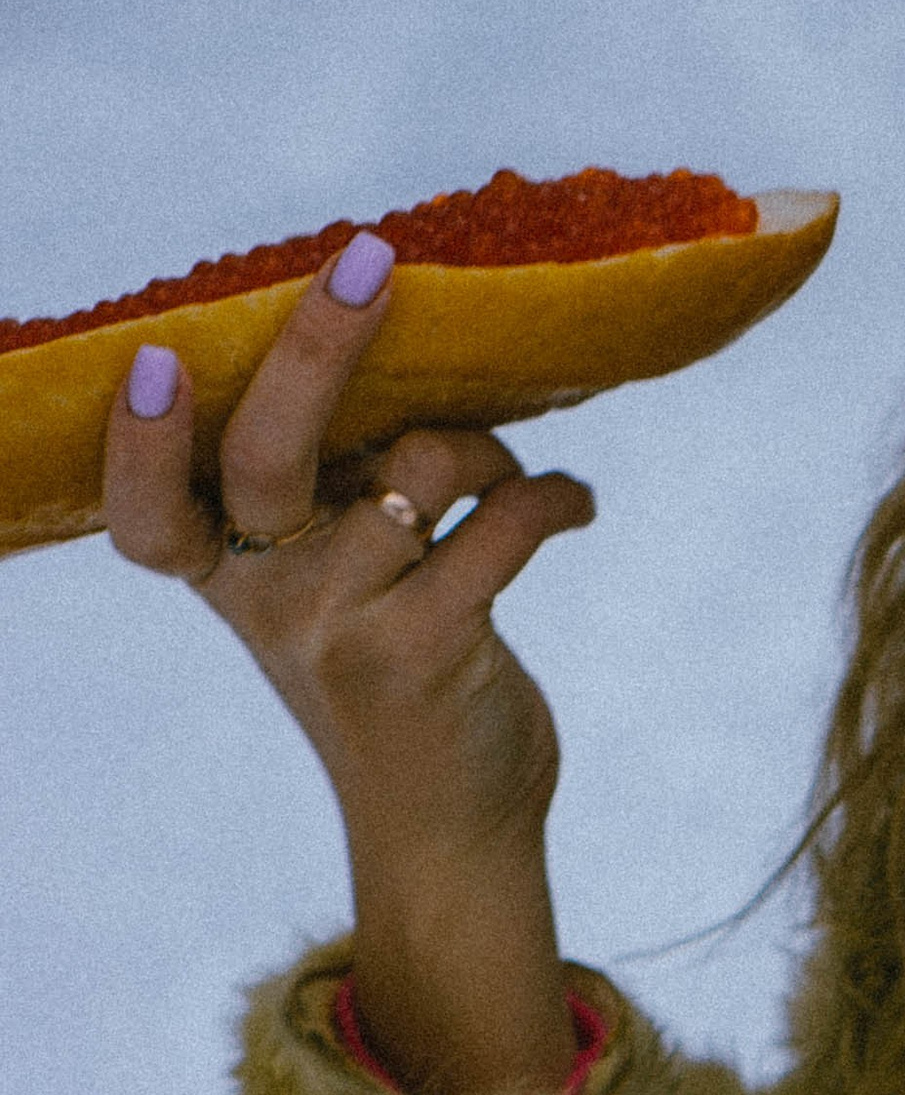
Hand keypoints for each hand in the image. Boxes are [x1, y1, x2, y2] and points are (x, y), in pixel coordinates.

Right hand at [104, 235, 595, 1094]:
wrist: (449, 832)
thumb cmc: (394, 680)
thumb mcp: (330, 599)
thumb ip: (327, 503)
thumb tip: (385, 349)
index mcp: (232, 581)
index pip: (149, 516)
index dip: (140, 444)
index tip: (155, 359)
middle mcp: (273, 602)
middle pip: (270, 453)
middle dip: (319, 347)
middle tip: (371, 261)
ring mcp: (346, 629)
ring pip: (420, 463)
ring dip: (489, 447)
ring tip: (514, 479)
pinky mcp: (431, 650)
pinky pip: (502, 520)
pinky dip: (555, 496)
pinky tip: (574, 508)